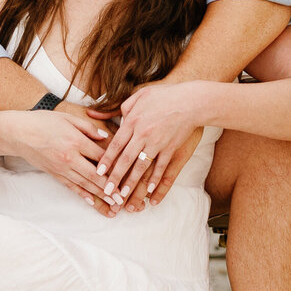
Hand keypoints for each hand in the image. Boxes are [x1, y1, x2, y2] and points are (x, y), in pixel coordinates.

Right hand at [9, 103, 117, 210]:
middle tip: (123, 199)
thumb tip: (106, 137)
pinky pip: (71, 187)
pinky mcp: (55, 174)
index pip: (100, 156)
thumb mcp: (68, 118)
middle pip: (95, 176)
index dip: (115, 166)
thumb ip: (88, 128)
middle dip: (110, 188)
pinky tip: (93, 202)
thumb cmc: (43, 122)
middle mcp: (70, 157)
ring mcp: (62, 168)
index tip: (127, 174)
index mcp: (76, 141)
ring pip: (85, 185)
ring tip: (113, 206)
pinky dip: (83, 195)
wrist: (19, 133)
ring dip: (100, 196)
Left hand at [96, 81, 212, 209]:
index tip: (98, 172)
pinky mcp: (171, 148)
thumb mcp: (140, 94)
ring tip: (123, 196)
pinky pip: (161, 168)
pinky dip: (155, 180)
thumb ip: (123, 106)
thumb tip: (109, 115)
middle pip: (126, 159)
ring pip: (141, 167)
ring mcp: (158, 143)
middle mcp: (143, 134)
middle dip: (115, 177)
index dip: (106, 160)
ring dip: (132, 183)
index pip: (116, 144)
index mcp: (133, 120)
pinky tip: (149, 192)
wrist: (192, 100)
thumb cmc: (166, 95)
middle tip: (106, 190)